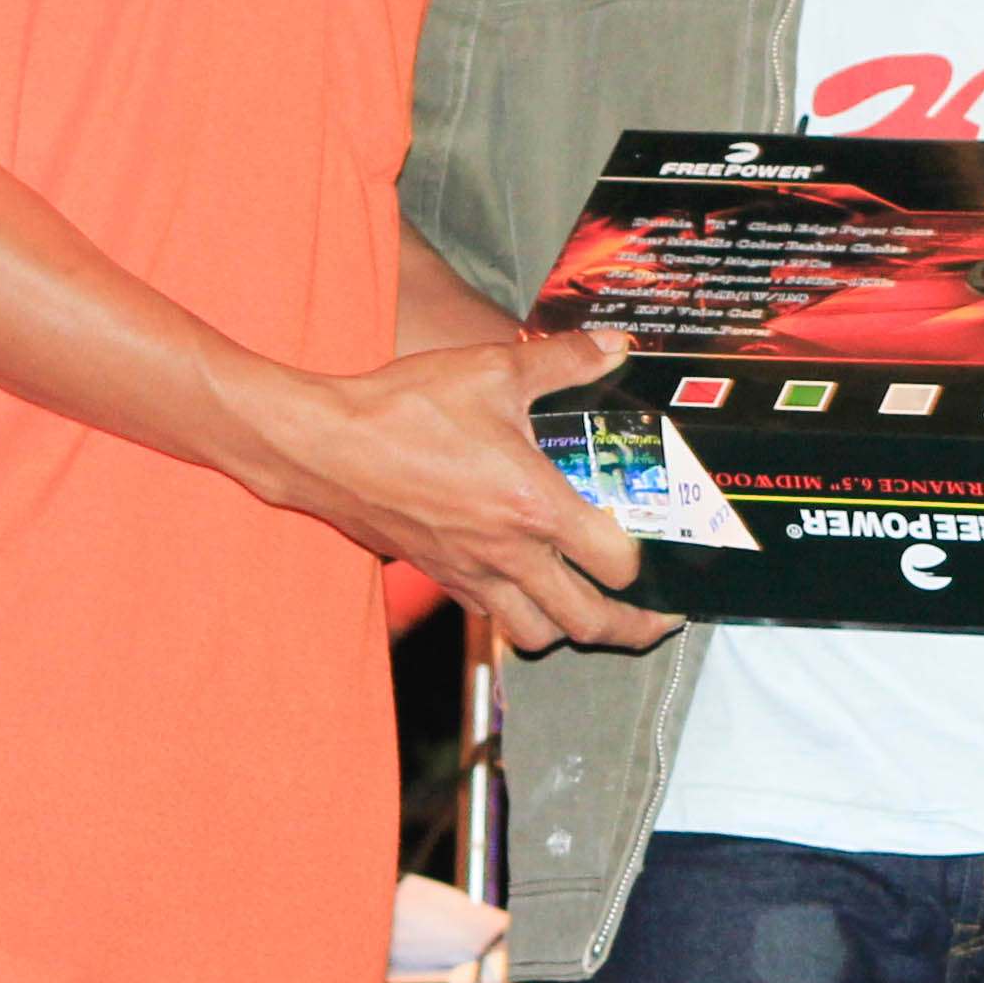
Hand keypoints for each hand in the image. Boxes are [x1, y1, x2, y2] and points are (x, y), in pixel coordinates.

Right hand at [260, 331, 678, 657]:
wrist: (325, 445)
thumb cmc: (404, 409)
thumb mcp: (492, 370)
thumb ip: (563, 361)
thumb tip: (613, 347)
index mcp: (532, 506)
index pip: (615, 564)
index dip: (645, 566)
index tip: (658, 557)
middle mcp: (507, 553)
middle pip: (586, 624)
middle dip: (630, 629)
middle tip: (652, 618)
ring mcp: (471, 572)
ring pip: (537, 635)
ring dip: (571, 628)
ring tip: (591, 607)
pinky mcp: (440, 575)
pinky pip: (492, 617)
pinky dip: (520, 614)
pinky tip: (528, 586)